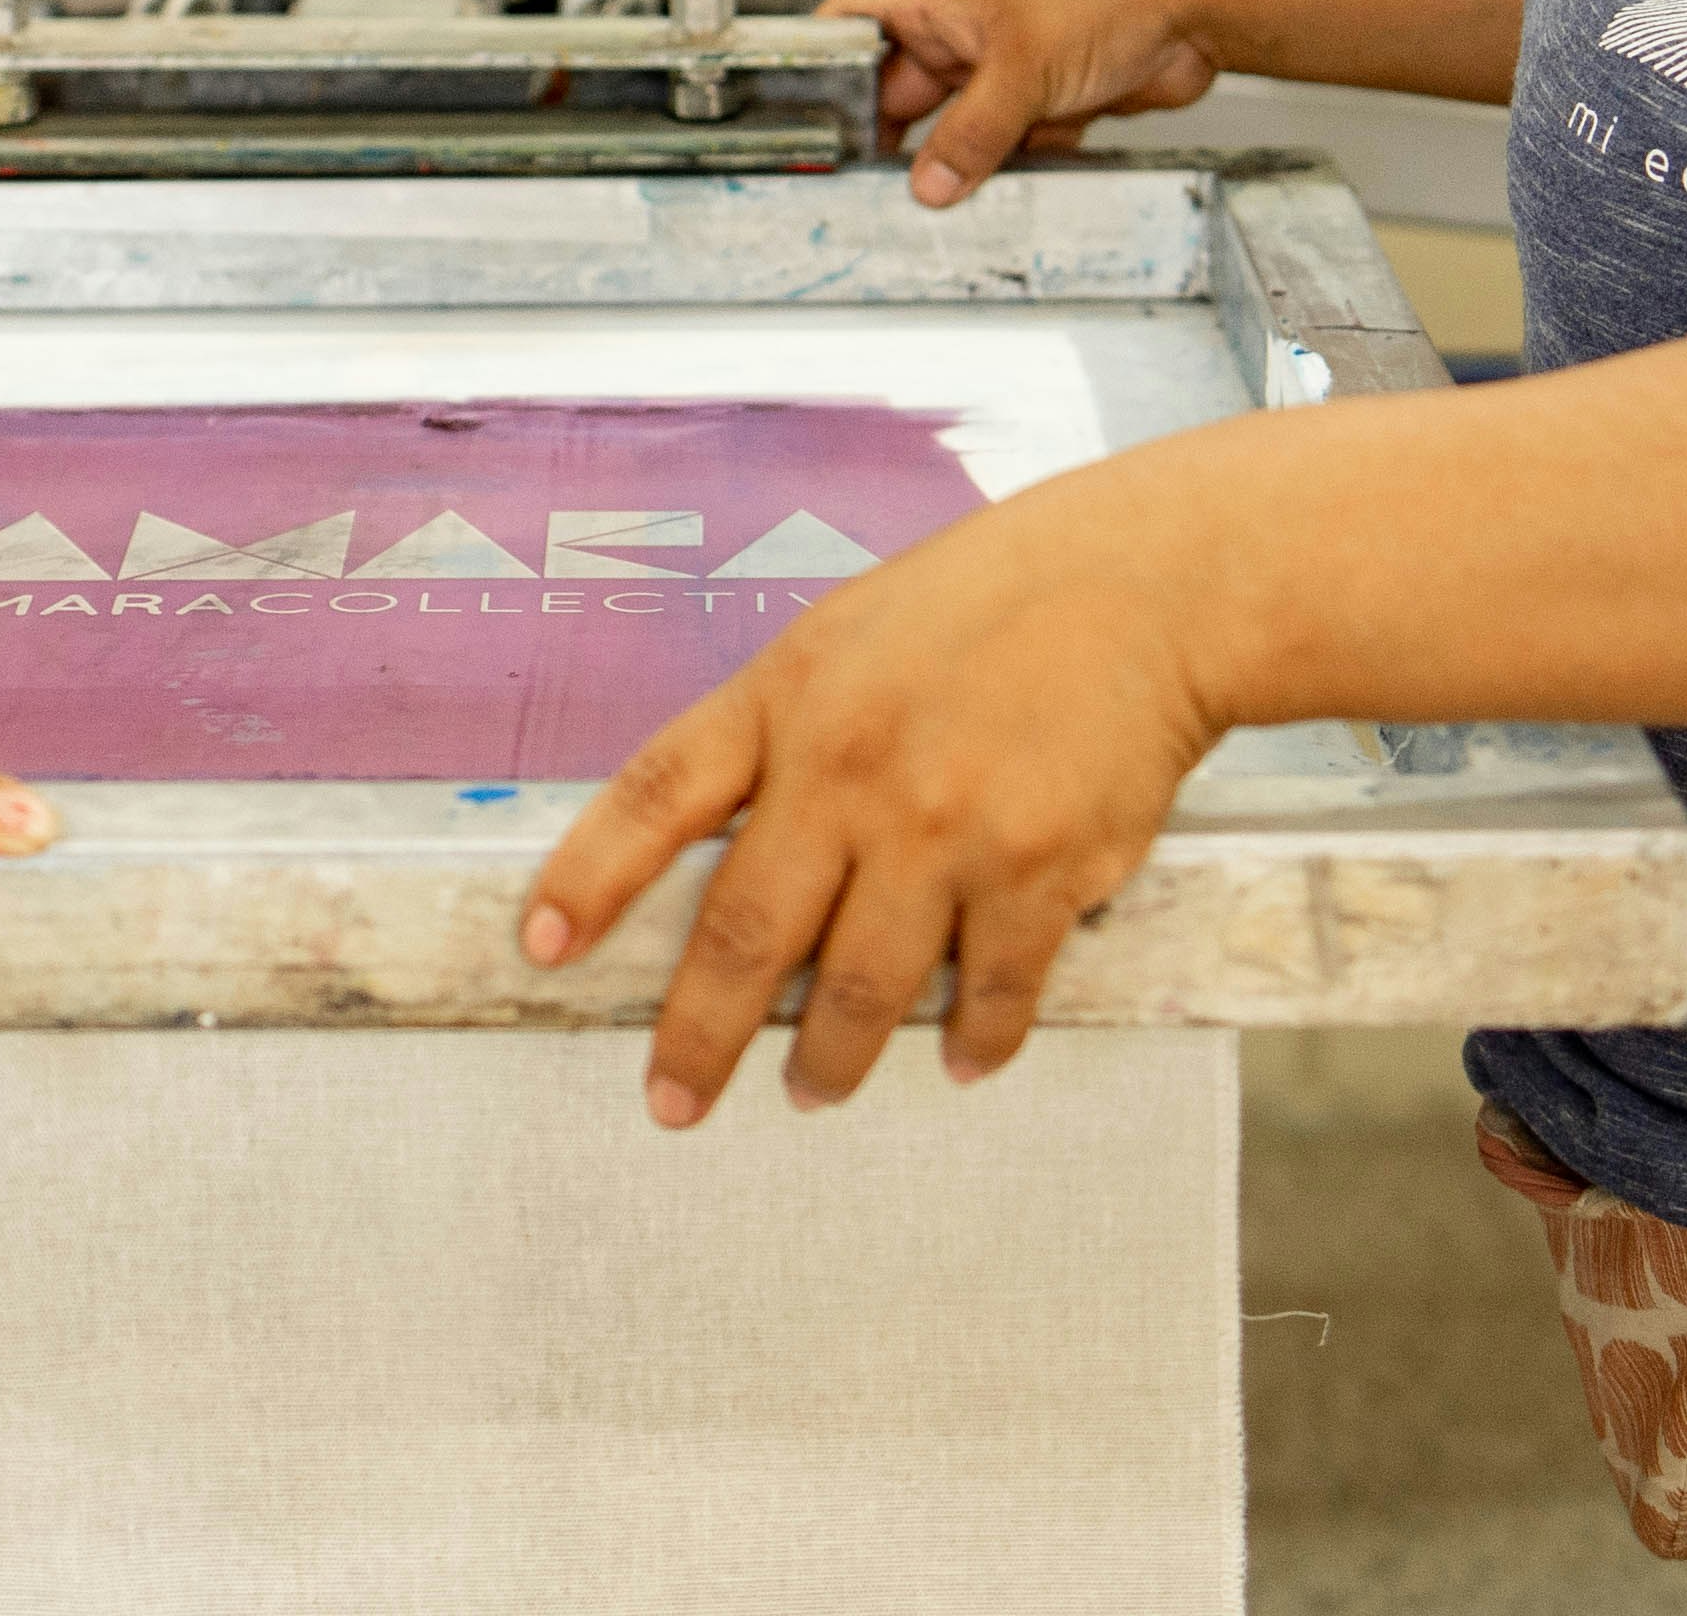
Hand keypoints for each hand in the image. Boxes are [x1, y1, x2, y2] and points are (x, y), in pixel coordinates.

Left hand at [516, 463, 1221, 1118]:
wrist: (1144, 586)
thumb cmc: (987, 606)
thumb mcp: (846, 636)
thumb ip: (783, 735)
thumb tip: (722, 857)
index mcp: (788, 695)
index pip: (658, 796)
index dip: (590, 876)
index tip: (542, 947)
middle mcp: (852, 767)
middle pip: (748, 932)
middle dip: (701, 1035)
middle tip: (674, 1101)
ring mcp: (945, 825)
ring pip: (864, 990)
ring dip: (833, 1059)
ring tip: (816, 1088)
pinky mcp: (1038, 869)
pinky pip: (987, 993)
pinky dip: (974, 1041)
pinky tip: (964, 1059)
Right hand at [822, 0, 1219, 205]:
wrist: (1197, 7)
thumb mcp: (1020, 70)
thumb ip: (968, 135)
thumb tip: (928, 185)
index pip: (853, 20)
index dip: (822, 62)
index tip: (803, 114)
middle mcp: (965, 26)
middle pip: (902, 87)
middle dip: (895, 133)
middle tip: (874, 181)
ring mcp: (1006, 60)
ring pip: (958, 122)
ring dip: (963, 154)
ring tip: (951, 189)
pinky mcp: (1048, 93)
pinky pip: (1009, 139)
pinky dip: (1016, 158)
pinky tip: (1025, 166)